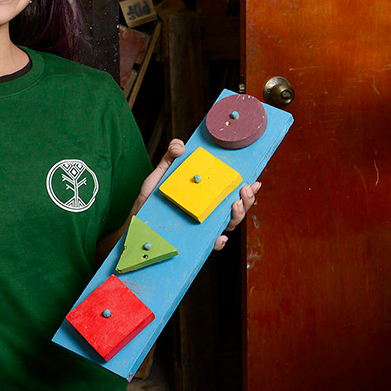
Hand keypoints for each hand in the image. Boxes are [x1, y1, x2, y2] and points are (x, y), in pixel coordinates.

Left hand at [135, 139, 256, 250]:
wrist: (134, 222)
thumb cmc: (151, 199)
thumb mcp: (160, 175)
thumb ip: (170, 157)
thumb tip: (181, 146)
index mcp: (207, 195)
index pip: (232, 191)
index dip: (248, 187)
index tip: (255, 179)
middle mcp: (209, 212)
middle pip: (237, 208)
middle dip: (247, 200)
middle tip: (245, 189)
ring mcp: (203, 227)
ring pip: (229, 224)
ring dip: (237, 216)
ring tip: (235, 205)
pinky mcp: (193, 241)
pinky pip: (211, 244)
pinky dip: (218, 242)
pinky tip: (220, 237)